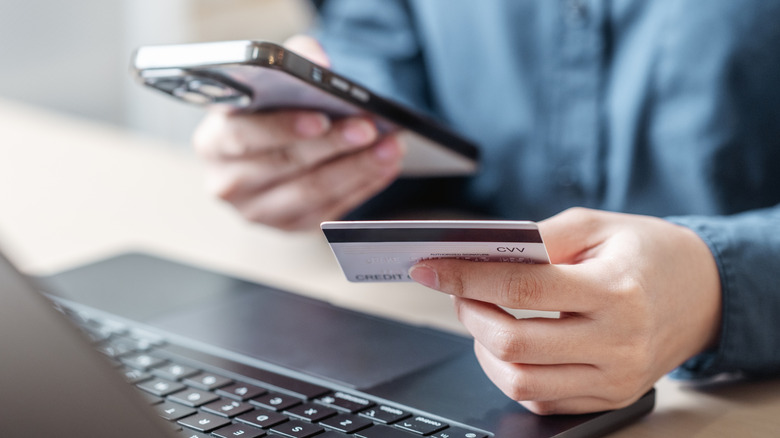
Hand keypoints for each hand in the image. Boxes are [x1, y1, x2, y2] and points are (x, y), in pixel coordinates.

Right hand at [192, 35, 404, 230]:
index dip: (283, 127)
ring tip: (389, 147)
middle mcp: (229, 182)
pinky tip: (385, 166)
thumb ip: (292, 61)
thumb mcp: (271, 82)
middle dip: (333, 145)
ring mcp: (259, 210)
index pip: (244, 135)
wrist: (267, 149)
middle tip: (369, 128)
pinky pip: (330, 210)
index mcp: (214, 141)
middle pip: (285, 165)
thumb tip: (319, 61)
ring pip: (312, 192)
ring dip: (357, 169)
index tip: (322, 117)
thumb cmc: (267, 112)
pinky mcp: (289, 226)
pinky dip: (363, 186)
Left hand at [409, 208, 721, 414]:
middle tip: (456, 290)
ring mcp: (614, 379)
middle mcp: (617, 342)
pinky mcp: (609, 398)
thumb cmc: (647, 253)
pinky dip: (510, 372)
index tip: (429, 268)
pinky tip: (509, 343)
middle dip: (468, 313)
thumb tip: (480, 251)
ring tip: (481, 315)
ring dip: (483, 348)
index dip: (466, 277)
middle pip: (513, 343)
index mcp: (615, 290)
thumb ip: (540, 237)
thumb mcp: (597, 225)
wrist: (703, 294)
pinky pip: (541, 399)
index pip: (522, 287)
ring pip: (520, 382)